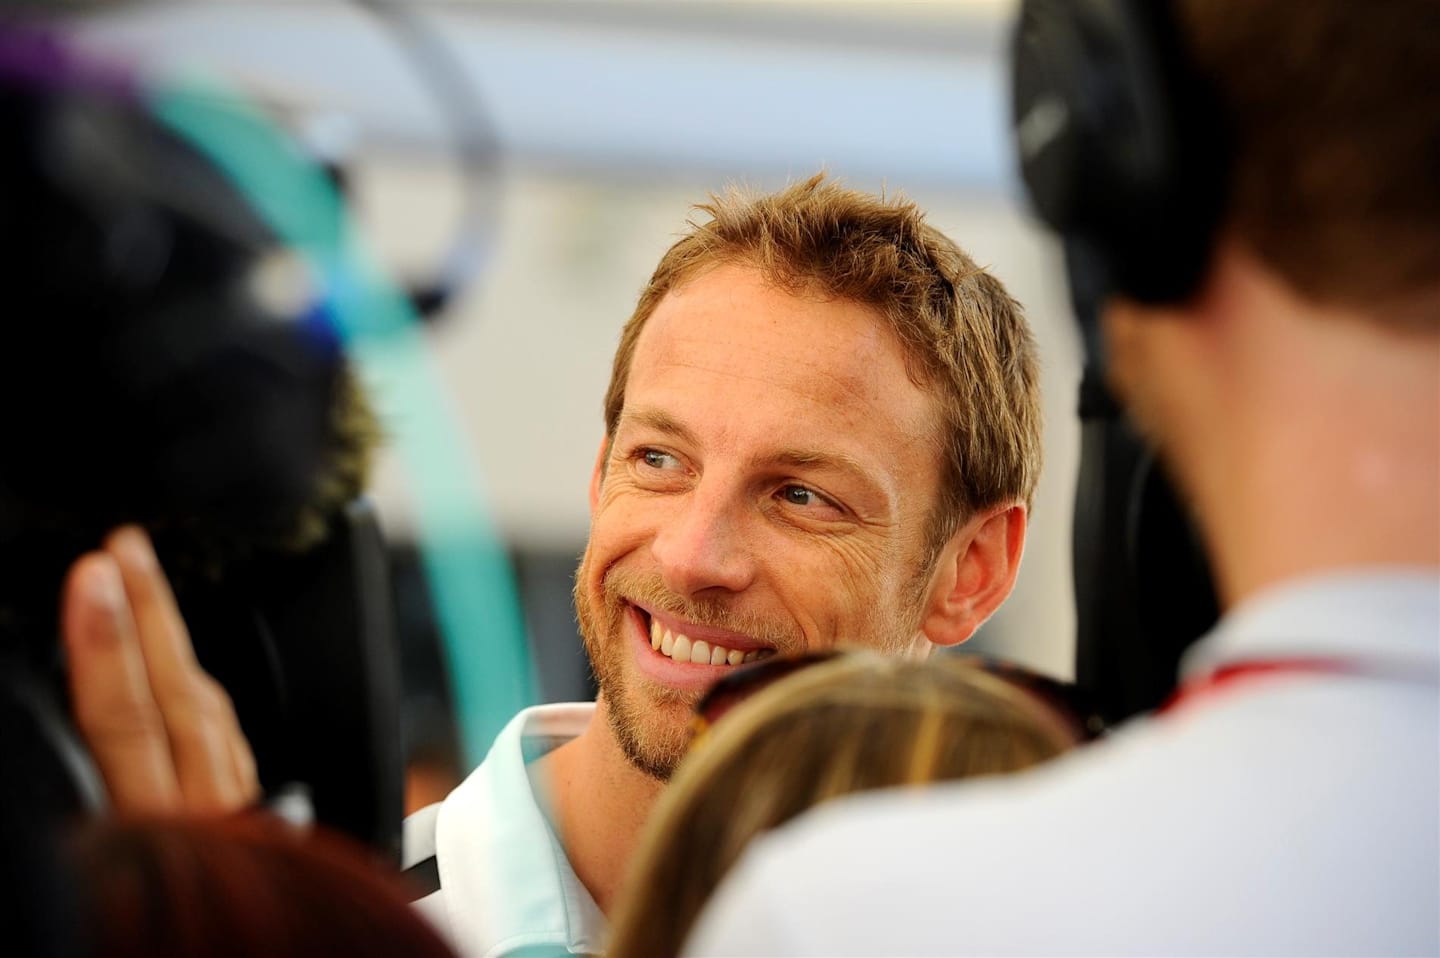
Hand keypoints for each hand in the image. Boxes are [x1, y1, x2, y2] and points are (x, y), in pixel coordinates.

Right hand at [63, 526, 259, 813]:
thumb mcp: (81, 899)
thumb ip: (93, 776)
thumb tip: (79, 678)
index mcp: (154, 838)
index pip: (124, 723)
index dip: (107, 647)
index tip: (94, 578)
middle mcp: (206, 824)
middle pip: (180, 699)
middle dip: (149, 615)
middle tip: (124, 545)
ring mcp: (239, 825)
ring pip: (211, 717)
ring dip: (173, 644)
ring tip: (141, 584)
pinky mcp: (253, 831)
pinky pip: (229, 748)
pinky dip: (203, 701)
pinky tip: (184, 674)